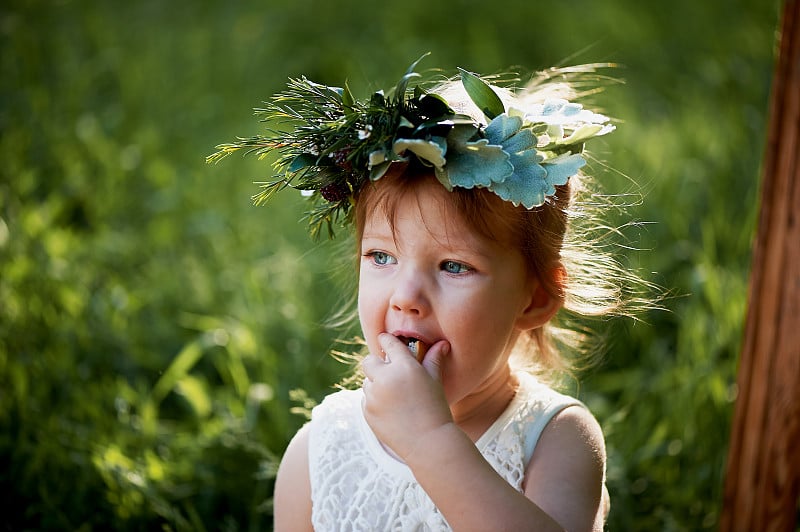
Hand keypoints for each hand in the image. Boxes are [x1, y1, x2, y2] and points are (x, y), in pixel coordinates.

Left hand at [361, 333, 451, 460]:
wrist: (429, 442)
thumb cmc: (436, 409)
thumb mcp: (435, 381)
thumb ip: (433, 360)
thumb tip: (442, 343)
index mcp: (404, 366)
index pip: (388, 343)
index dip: (386, 340)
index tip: (385, 340)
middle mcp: (385, 378)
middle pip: (368, 361)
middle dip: (376, 364)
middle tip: (388, 372)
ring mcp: (373, 396)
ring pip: (367, 382)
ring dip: (376, 385)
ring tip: (395, 396)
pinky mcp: (367, 412)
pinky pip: (366, 400)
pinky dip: (375, 402)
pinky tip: (391, 410)